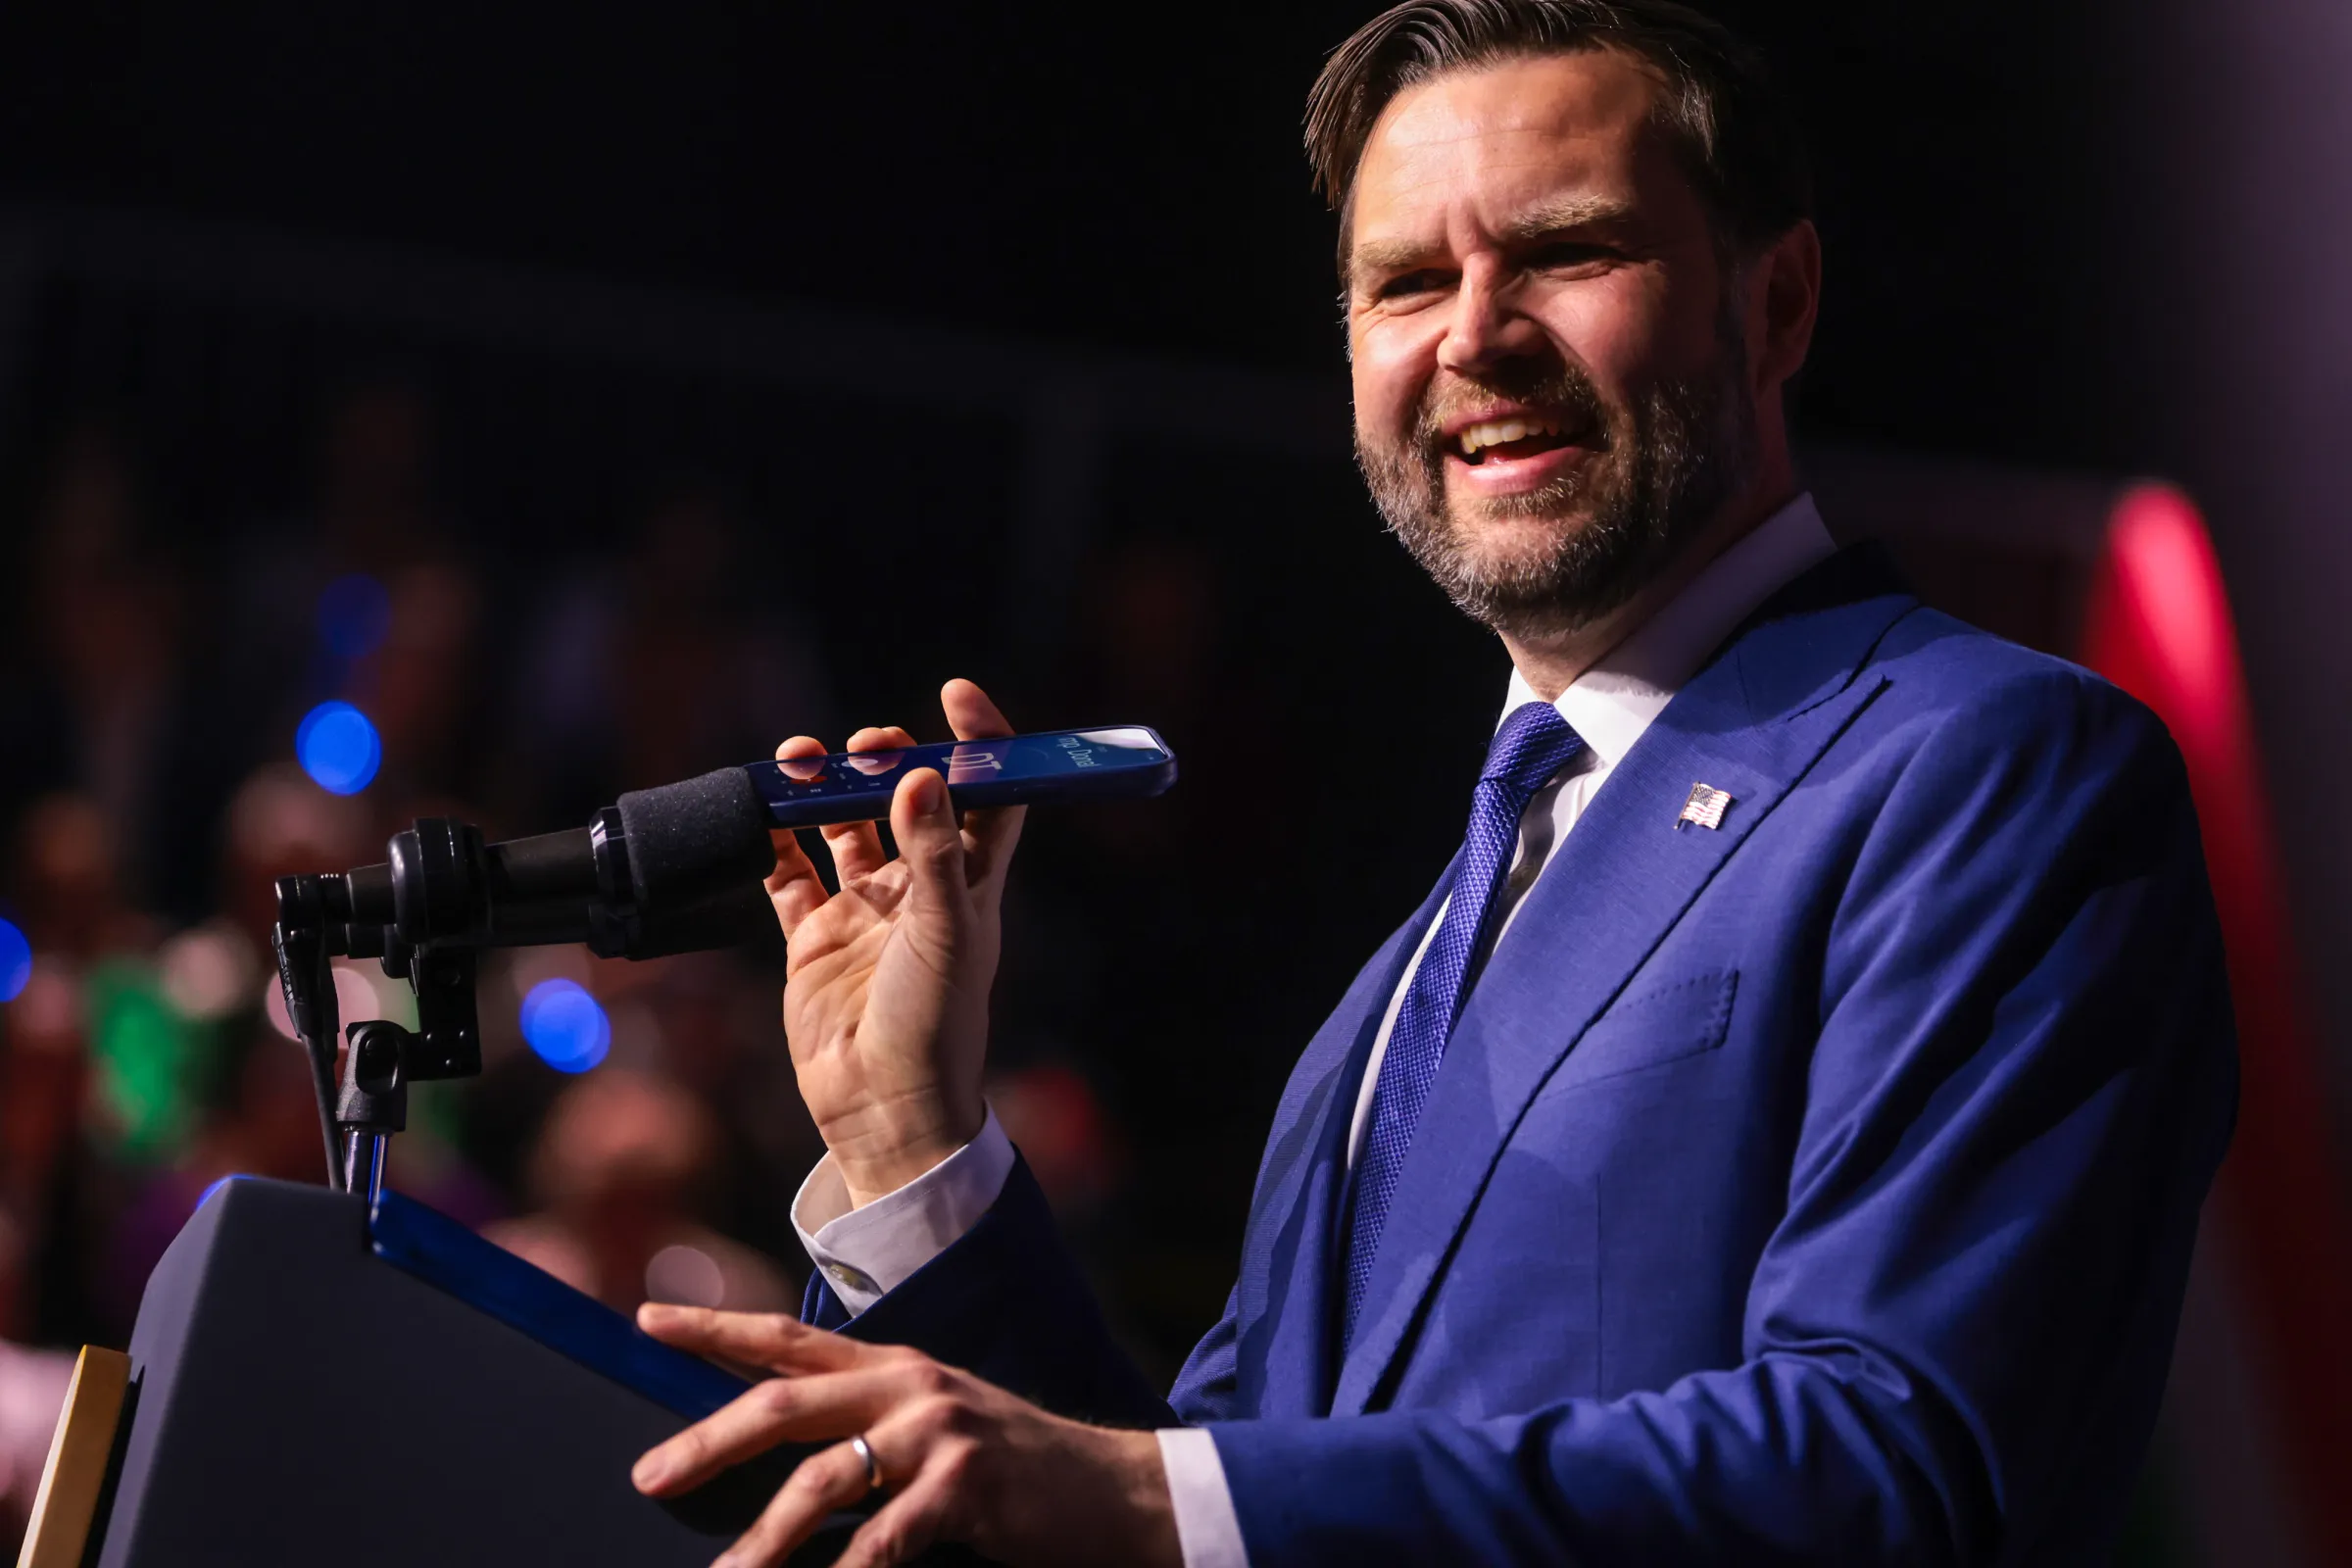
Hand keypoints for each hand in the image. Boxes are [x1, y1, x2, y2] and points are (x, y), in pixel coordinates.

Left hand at [630, 1305, 1180, 1567]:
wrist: (1116, 1492)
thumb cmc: (1013, 1472)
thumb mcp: (935, 1429)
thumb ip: (864, 1430)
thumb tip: (776, 1460)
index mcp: (894, 1367)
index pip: (787, 1338)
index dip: (716, 1326)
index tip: (647, 1318)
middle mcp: (910, 1385)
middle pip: (785, 1403)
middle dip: (708, 1441)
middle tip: (649, 1476)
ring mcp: (939, 1431)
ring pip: (823, 1480)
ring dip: (764, 1540)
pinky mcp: (966, 1484)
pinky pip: (883, 1539)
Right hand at [769, 679, 1023, 1205]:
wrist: (884, 1108)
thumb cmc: (936, 1026)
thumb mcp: (946, 934)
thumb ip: (934, 854)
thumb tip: (922, 775)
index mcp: (971, 883)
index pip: (989, 794)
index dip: (982, 743)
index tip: (957, 695)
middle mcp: (918, 889)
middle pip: (905, 798)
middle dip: (886, 758)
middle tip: (864, 745)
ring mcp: (862, 910)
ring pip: (840, 827)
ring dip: (823, 789)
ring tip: (800, 762)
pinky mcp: (812, 936)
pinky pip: (787, 873)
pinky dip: (771, 839)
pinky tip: (758, 811)